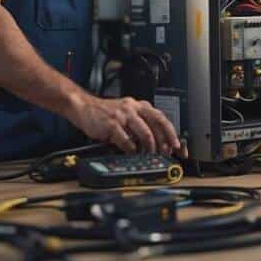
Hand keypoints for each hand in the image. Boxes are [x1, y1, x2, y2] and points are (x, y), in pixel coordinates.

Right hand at [70, 95, 185, 156]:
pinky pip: (126, 140)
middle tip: (167, 152)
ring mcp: (123, 115)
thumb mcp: (128, 114)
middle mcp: (134, 108)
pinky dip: (131, 149)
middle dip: (165, 140)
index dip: (171, 132)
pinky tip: (131, 152)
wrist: (84, 107)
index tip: (176, 145)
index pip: (161, 118)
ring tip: (149, 155)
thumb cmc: (107, 113)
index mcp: (140, 106)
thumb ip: (142, 124)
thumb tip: (158, 143)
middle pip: (157, 123)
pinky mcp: (112, 124)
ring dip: (149, 147)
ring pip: (145, 132)